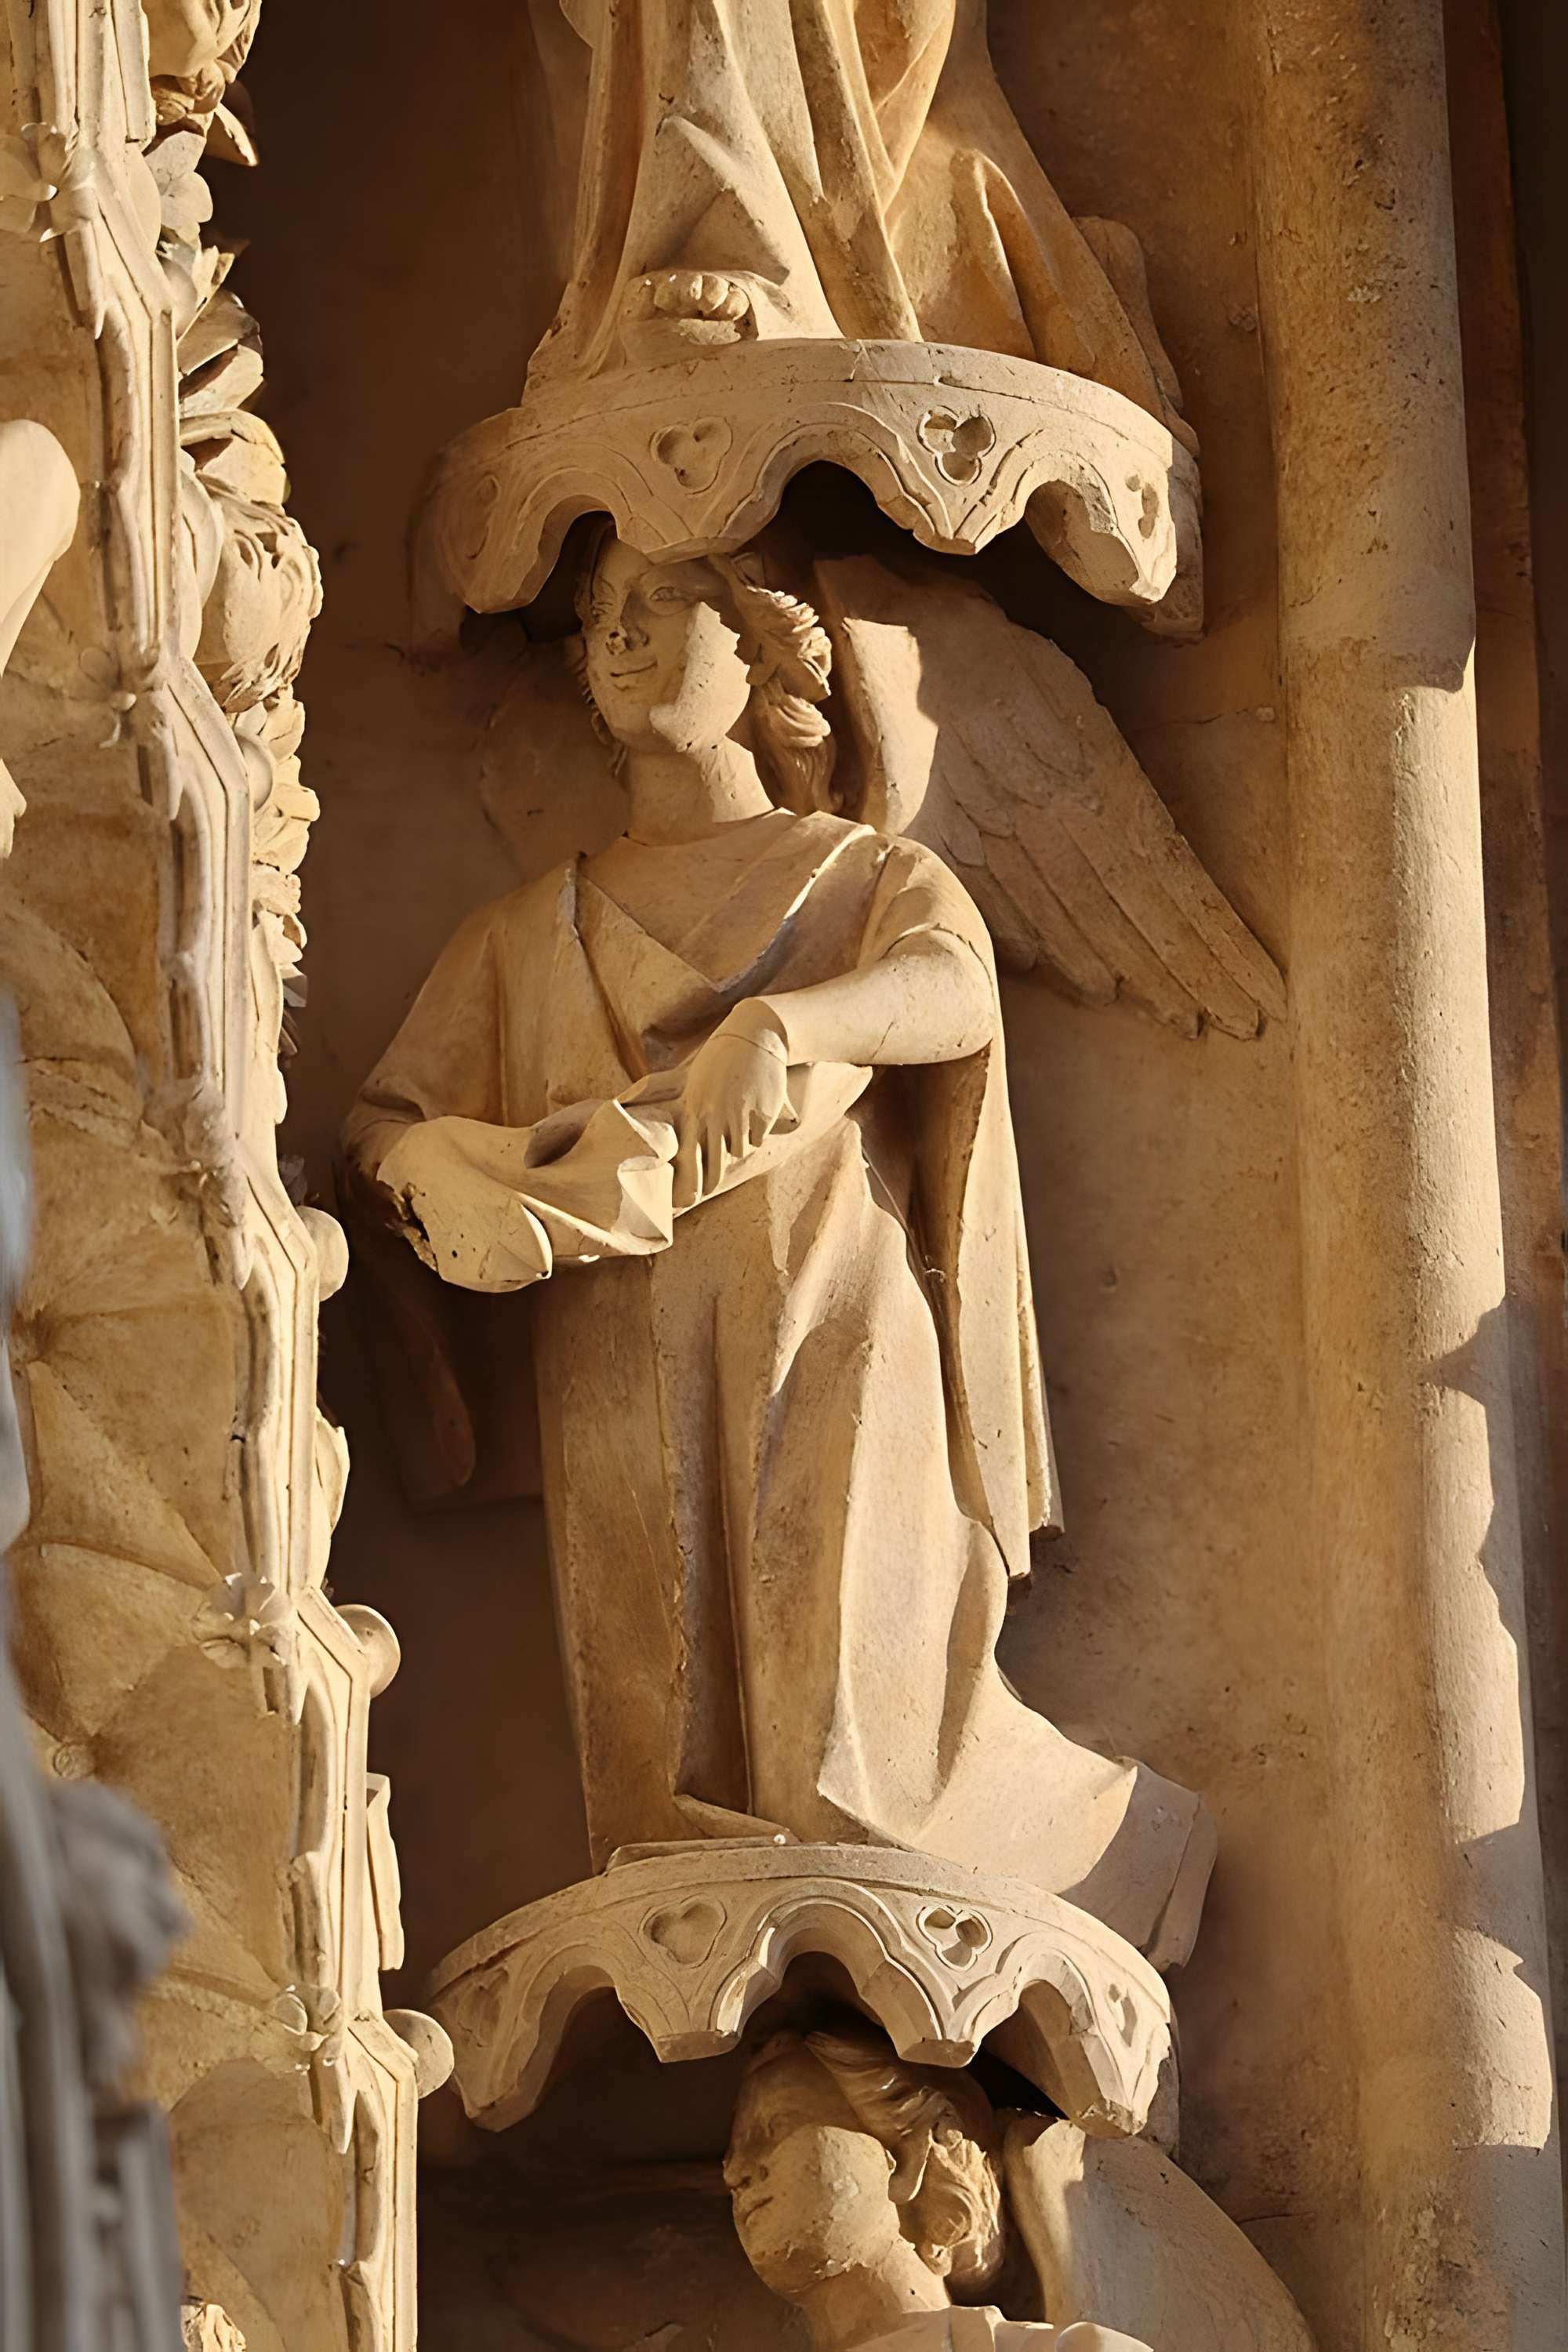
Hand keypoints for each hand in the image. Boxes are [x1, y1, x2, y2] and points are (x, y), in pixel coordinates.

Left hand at [674, 1018, 789, 1205]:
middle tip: (705, 1191)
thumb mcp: (696, 1085)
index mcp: (694, 1108)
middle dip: (710, 1181)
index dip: (687, 1182)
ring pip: (738, 1151)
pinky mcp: (763, 1114)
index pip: (687, 1155)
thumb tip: (681, 1145)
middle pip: (714, 1164)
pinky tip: (755, 1113)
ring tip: (736, 1124)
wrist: (754, 1038)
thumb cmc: (720, 1062)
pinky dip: (756, 1133)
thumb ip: (690, 1114)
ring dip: (737, 1145)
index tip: (686, 1200)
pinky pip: (757, 1138)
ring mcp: (740, 1115)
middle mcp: (715, 1115)